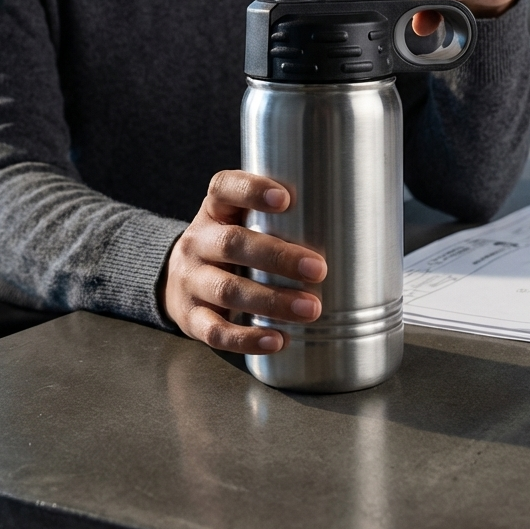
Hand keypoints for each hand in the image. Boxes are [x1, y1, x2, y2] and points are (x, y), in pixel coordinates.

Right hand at [161, 170, 325, 353]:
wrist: (176, 282)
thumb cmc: (229, 249)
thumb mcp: (240, 222)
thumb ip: (280, 220)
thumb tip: (353, 227)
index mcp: (215, 210)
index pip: (224, 188)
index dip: (252, 190)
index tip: (286, 199)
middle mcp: (197, 242)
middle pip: (232, 243)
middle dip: (278, 257)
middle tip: (318, 269)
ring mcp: (191, 281)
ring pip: (227, 290)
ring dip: (271, 301)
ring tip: (309, 309)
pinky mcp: (191, 317)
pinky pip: (216, 331)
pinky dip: (247, 338)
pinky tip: (277, 340)